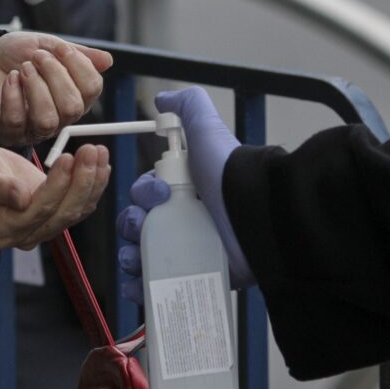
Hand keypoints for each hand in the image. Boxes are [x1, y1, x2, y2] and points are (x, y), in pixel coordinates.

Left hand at [0, 32, 111, 146]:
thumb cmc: (11, 57)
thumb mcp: (43, 45)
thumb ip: (73, 53)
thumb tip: (108, 60)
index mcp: (70, 96)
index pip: (92, 90)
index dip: (79, 66)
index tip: (59, 48)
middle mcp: (56, 118)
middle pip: (72, 108)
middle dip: (55, 75)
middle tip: (35, 57)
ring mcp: (30, 128)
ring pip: (47, 120)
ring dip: (35, 87)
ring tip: (22, 68)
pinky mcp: (3, 132)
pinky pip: (15, 121)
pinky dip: (13, 94)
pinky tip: (9, 79)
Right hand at [0, 145, 109, 251]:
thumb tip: (21, 197)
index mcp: (2, 228)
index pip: (37, 211)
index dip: (56, 187)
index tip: (67, 157)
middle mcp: (25, 234)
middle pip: (63, 213)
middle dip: (82, 181)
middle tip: (91, 149)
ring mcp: (42, 225)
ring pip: (77, 210)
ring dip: (93, 181)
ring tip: (98, 151)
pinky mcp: (53, 212)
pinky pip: (79, 203)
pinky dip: (93, 183)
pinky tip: (100, 162)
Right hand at [113, 87, 249, 307]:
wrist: (260, 216)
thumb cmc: (232, 174)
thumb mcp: (208, 129)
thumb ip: (188, 106)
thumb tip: (162, 100)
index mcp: (185, 190)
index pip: (145, 196)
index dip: (140, 196)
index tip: (157, 195)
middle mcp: (186, 219)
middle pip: (139, 226)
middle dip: (130, 227)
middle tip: (142, 230)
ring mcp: (191, 250)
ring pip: (143, 256)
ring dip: (129, 258)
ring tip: (136, 261)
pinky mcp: (198, 276)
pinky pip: (160, 285)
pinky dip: (141, 287)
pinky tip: (137, 286)